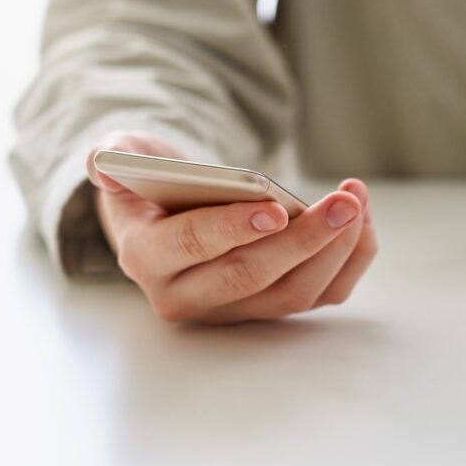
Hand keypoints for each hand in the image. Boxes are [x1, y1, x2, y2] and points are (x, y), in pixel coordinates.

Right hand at [87, 132, 377, 323]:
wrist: (168, 213)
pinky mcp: (269, 305)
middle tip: (344, 201)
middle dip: (303, 240)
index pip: (190, 248)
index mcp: (145, 258)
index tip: (275, 208)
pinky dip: (348, 260)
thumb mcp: (124, 161)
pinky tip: (361, 219)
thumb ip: (114, 157)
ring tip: (356, 200)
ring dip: (334, 249)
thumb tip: (104, 161)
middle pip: (251, 277)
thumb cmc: (150, 182)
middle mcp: (187, 295)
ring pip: (292, 293)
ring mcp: (232, 307)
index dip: (232, 229)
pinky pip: (319, 294)